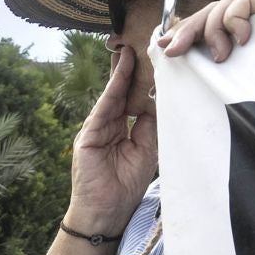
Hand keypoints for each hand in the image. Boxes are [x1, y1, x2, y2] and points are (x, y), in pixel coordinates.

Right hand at [66, 44, 154, 236]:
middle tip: (146, 42)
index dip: (147, 79)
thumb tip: (166, 96)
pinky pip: (105, 104)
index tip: (160, 59)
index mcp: (126, 130)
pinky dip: (114, 85)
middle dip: (134, 68)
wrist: (106, 212)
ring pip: (114, 93)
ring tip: (135, 46)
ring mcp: (97, 128)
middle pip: (125, 91)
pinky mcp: (88, 134)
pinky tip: (123, 67)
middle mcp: (111, 125)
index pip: (138, 98)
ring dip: (124, 69)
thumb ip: (154, 124)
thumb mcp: (149, 150)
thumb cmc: (127, 186)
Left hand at [159, 0, 254, 62]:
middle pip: (206, 13)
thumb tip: (167, 52)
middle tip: (176, 50)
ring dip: (215, 31)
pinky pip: (242, 1)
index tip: (162, 46)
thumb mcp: (227, 71)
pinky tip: (243, 39)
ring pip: (221, 6)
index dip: (179, 33)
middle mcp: (238, 16)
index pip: (198, 24)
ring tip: (222, 55)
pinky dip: (237, 19)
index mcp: (227, 31)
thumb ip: (204, 61)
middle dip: (187, 31)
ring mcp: (254, 8)